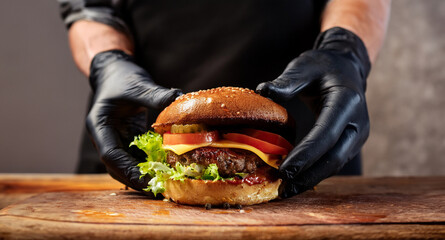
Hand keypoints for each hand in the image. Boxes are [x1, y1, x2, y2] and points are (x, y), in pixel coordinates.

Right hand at [87, 50, 181, 190]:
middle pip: (116, 166)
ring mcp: (113, 139)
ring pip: (124, 164)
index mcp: (99, 125)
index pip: (110, 154)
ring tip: (162, 182)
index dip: (128, 170)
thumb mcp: (137, 84)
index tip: (147, 180)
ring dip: (141, 174)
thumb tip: (178, 99)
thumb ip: (155, 95)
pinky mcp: (125, 138)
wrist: (114, 70)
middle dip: (135, 178)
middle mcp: (103, 136)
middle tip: (158, 188)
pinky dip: (147, 163)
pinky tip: (163, 168)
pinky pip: (134, 156)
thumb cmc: (121, 76)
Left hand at [256, 27, 370, 197]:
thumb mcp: (304, 66)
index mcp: (347, 101)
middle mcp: (358, 122)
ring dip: (311, 178)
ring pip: (335, 164)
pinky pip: (334, 162)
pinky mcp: (351, 142)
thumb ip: (287, 81)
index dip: (305, 155)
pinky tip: (297, 180)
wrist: (346, 68)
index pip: (326, 134)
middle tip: (282, 187)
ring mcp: (358, 135)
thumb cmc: (322, 66)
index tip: (284, 170)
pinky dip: (315, 172)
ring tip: (286, 190)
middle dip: (308, 174)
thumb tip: (263, 91)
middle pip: (334, 157)